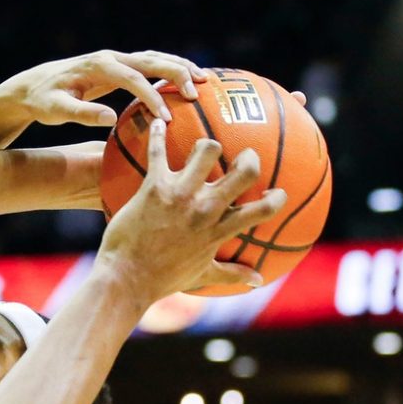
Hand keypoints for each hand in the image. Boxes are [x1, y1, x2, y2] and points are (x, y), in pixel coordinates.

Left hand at [0, 50, 207, 128]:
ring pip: (155, 58)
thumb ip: (80, 114)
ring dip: (179, 67)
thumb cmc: (43, 100)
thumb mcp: (55, 111)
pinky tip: (188, 83)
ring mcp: (117, 60)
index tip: (166, 117)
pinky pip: (151, 66)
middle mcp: (110, 58)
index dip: (150, 96)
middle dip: (176, 73)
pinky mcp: (120, 67)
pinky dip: (171, 70)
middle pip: (150, 60)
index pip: (131, 79)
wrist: (34, 85)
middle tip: (197, 92)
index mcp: (97, 67)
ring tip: (203, 82)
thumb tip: (110, 118)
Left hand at [95, 120, 285, 302]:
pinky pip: (158, 152)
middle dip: (250, 157)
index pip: (262, 211)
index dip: (277, 198)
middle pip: (243, 172)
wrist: (124, 278)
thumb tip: (258, 280)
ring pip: (206, 151)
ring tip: (200, 148)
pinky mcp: (154, 187)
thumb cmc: (162, 278)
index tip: (277, 191)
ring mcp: (180, 195)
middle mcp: (205, 209)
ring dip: (206, 144)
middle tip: (244, 154)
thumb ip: (232, 274)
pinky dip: (158, 135)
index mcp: (218, 231)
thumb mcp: (202, 276)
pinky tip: (158, 122)